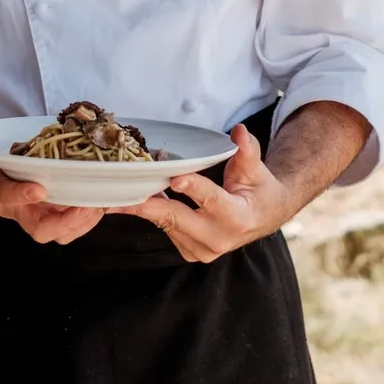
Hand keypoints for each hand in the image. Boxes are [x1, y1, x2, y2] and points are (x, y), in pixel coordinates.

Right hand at [0, 114, 103, 244]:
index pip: (5, 197)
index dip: (21, 195)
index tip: (39, 188)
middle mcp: (14, 208)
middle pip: (41, 229)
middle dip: (65, 221)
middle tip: (87, 204)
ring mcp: (31, 213)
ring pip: (59, 231)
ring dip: (81, 222)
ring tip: (100, 204)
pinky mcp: (44, 212)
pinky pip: (67, 225)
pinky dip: (84, 218)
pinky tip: (101, 203)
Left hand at [117, 124, 295, 262]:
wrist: (263, 217)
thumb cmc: (259, 190)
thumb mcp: (255, 169)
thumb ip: (246, 151)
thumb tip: (238, 131)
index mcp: (236, 217)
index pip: (211, 199)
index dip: (193, 188)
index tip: (175, 178)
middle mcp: (218, 238)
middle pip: (178, 218)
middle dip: (149, 205)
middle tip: (123, 194)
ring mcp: (203, 249)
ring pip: (167, 225)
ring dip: (144, 207)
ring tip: (120, 192)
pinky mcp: (190, 251)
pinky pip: (166, 230)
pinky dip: (152, 212)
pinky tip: (140, 196)